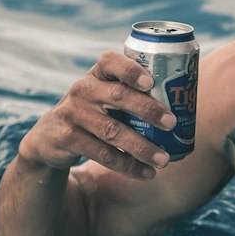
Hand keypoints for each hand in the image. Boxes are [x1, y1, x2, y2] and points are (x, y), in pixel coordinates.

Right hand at [17, 52, 177, 179]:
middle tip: (172, 124)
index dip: (131, 70)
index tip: (151, 82)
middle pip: (118, 95)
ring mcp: (73, 114)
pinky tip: (146, 174)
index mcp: (96, 74)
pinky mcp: (68, 139)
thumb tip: (185, 109)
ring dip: (141, 147)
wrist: (49, 138)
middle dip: (148, 109)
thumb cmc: (93, 113)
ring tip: (164, 160)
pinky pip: (102, 154)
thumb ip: (131, 96)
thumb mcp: (104, 97)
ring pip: (112, 131)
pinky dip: (127, 166)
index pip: (111, 61)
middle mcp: (82, 89)